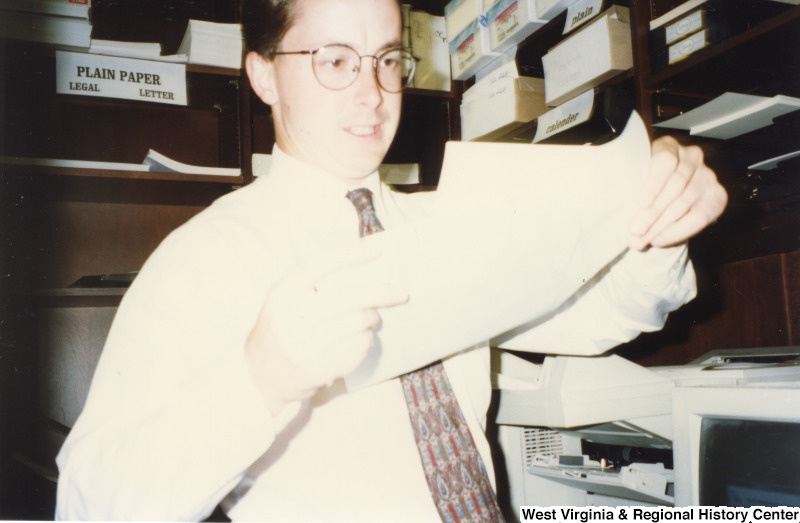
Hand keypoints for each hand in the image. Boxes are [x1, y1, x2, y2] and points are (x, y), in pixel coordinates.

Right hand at [245, 241, 407, 415]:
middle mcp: (293, 316)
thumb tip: (362, 267)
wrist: (258, 375)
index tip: (379, 249)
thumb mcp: (285, 299)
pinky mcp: (317, 368)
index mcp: (285, 292)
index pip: (322, 263)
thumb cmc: (282, 328)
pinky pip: (356, 349)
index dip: (352, 254)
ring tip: (371, 319)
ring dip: (372, 320)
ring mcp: (304, 344)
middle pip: (350, 297)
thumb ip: (314, 283)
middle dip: (382, 293)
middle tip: (401, 293)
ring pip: (358, 323)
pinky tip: (360, 339)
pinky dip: (365, 342)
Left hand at [629, 135, 727, 250]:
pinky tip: (660, 240)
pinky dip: (678, 231)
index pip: (665, 161)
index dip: (654, 183)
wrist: (665, 199)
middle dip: (652, 213)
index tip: (641, 203)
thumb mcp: (635, 179)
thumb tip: (618, 210)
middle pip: (674, 186)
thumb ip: (631, 186)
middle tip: (634, 231)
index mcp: (667, 146)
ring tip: (641, 240)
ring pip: (683, 203)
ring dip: (660, 226)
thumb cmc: (642, 187)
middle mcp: (692, 156)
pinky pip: (700, 216)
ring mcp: (707, 175)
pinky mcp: (718, 195)